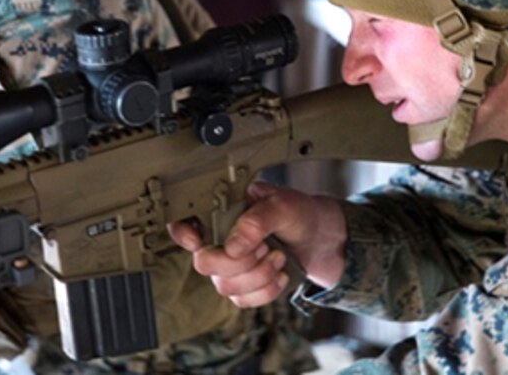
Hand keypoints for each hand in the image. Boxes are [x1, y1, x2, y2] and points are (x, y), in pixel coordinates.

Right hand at [167, 182, 346, 307]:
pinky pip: (242, 301)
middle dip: (238, 261)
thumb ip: (256, 221)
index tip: (198, 241)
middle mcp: (221, 239)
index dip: (183, 233)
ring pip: (224, 286)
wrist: (325, 239)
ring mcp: (231, 266)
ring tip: (278, 256)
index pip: (185, 221)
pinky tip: (279, 274)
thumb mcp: (283, 206)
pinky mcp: (246, 287)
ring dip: (258, 275)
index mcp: (223, 211)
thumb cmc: (301, 213)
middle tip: (264, 247)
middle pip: (204, 263)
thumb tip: (232, 247)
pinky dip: (266, 291)